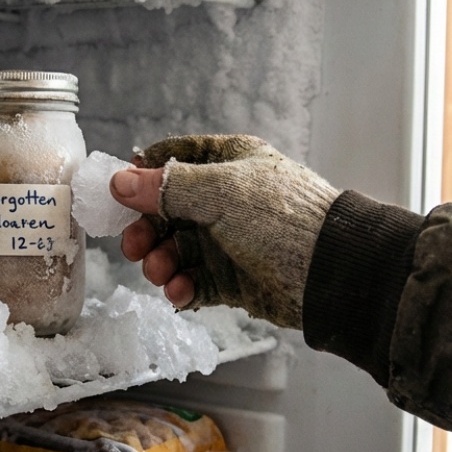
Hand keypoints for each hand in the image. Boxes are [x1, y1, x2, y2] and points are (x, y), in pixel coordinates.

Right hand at [109, 134, 338, 328]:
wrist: (332, 274)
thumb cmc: (284, 220)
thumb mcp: (220, 192)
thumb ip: (166, 187)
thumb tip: (120, 181)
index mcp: (229, 164)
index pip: (175, 159)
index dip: (144, 174)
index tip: (120, 193)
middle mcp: (226, 200)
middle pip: (167, 211)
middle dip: (146, 229)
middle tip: (133, 246)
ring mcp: (229, 240)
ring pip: (176, 249)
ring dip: (161, 262)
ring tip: (161, 273)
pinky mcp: (232, 278)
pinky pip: (194, 281)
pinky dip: (182, 287)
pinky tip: (180, 292)